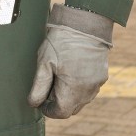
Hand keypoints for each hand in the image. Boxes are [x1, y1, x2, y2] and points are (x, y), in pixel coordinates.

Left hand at [27, 4, 112, 118]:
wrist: (85, 23)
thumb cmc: (62, 41)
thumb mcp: (44, 62)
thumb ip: (39, 86)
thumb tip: (33, 103)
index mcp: (73, 91)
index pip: (60, 112)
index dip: (48, 109)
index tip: (40, 100)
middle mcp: (88, 92)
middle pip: (71, 108)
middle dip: (58, 101)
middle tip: (48, 84)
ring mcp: (97, 84)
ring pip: (81, 99)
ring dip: (69, 94)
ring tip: (59, 74)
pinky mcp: (102, 75)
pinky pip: (89, 88)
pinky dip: (79, 85)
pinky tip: (71, 69)